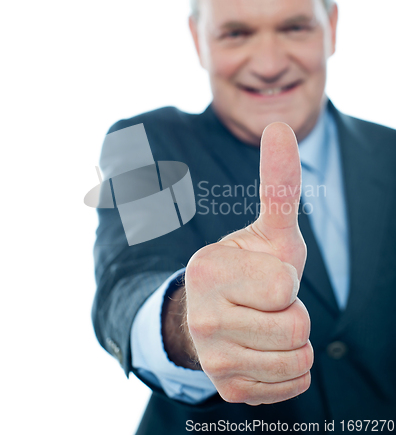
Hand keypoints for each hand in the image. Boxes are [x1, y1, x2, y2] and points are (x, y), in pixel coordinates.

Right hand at [184, 122, 310, 404]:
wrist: (215, 313)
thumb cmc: (249, 267)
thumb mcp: (268, 229)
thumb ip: (278, 183)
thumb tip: (281, 125)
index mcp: (207, 269)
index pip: (283, 285)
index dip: (285, 278)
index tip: (261, 273)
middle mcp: (202, 317)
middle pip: (295, 327)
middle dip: (291, 311)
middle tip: (265, 302)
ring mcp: (213, 359)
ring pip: (298, 359)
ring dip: (293, 339)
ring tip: (264, 324)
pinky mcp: (228, 389)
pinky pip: (294, 385)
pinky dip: (290, 368)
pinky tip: (263, 350)